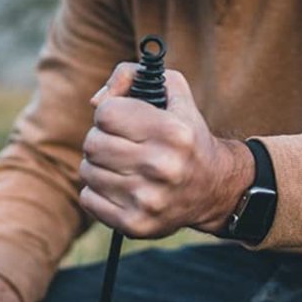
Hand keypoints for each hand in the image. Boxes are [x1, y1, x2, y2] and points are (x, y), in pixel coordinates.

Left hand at [79, 65, 253, 238]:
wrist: (213, 189)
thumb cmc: (186, 136)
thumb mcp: (173, 93)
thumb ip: (133, 76)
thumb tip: (95, 101)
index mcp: (172, 132)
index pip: (106, 114)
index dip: (109, 113)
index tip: (122, 120)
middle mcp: (162, 167)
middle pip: (93, 144)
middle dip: (100, 139)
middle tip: (118, 145)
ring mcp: (148, 200)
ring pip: (88, 172)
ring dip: (98, 166)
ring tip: (119, 167)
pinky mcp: (135, 225)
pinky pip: (88, 199)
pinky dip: (96, 192)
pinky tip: (118, 188)